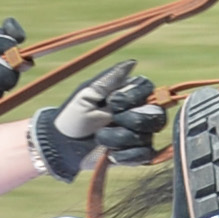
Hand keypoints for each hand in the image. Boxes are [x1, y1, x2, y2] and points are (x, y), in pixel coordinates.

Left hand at [28, 63, 165, 179]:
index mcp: (128, 93)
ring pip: (147, 135)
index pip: (148, 88)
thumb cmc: (73, 117)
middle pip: (155, 113)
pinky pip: (145, 154)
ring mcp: (141, 133)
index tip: (113, 102)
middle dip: (128, 120)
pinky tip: (110, 153)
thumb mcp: (87, 94)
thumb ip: (110, 79)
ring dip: (119, 138)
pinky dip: (125, 155)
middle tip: (107, 121)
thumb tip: (132, 62)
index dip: (134, 96)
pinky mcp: (139, 153)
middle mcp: (139, 111)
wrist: (64, 147)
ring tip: (101, 138)